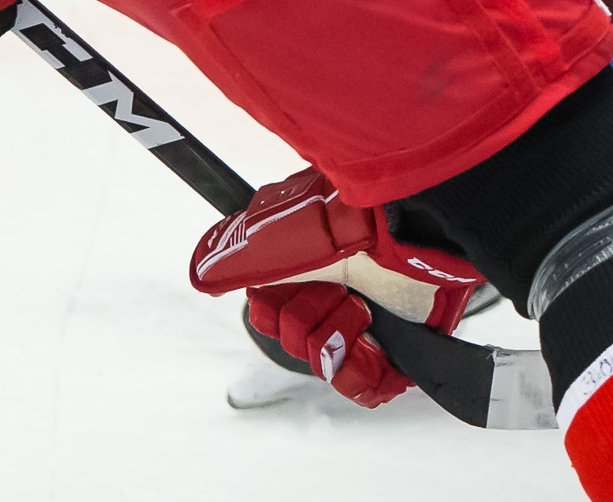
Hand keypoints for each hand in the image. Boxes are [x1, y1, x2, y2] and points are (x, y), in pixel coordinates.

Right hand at [189, 167, 485, 406]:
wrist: (412, 234)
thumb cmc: (350, 226)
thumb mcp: (279, 239)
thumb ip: (235, 258)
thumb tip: (200, 273)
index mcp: (307, 266)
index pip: (268, 314)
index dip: (272, 310)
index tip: (285, 292)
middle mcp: (335, 291)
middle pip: (293, 342)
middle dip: (305, 322)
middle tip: (330, 290)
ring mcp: (368, 318)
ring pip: (323, 363)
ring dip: (335, 337)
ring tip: (359, 307)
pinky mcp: (399, 344)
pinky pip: (363, 387)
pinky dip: (361, 373)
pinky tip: (371, 341)